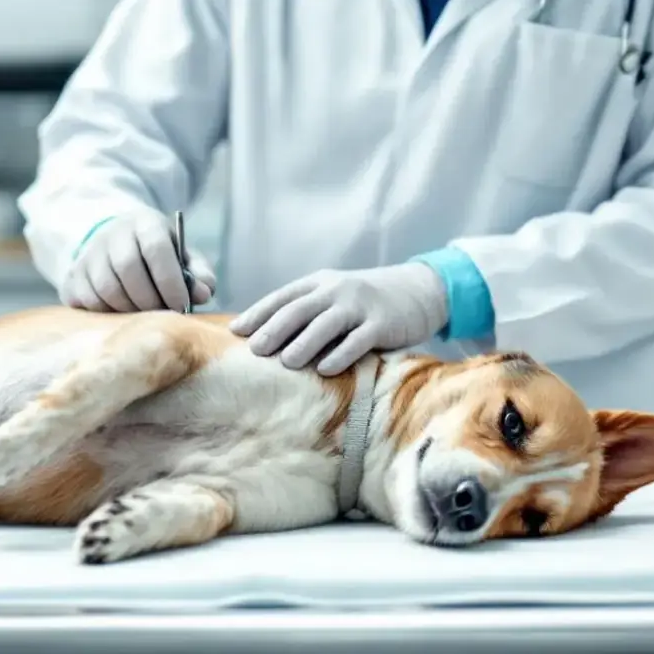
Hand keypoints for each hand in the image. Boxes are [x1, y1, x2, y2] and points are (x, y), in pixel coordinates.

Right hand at [61, 210, 215, 312]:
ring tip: (144, 315)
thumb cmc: (156, 257)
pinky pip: (89, 301)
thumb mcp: (182, 257)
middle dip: (150, 300)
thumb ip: (198, 274)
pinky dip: (108, 314)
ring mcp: (89, 254)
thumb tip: (203, 294)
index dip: (170, 281)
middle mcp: (112, 234)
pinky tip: (122, 313)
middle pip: (128, 270)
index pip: (155, 248)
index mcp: (144, 223)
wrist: (114, 245)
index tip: (181, 305)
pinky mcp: (73, 276)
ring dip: (129, 310)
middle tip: (163, 315)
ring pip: (107, 289)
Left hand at [229, 264, 448, 375]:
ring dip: (305, 343)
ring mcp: (360, 306)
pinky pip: (359, 340)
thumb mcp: (332, 298)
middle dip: (275, 329)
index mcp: (317, 284)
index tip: (235, 331)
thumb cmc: (364, 303)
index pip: (282, 298)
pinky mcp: (382, 323)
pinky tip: (326, 369)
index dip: (258, 313)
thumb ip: (303, 313)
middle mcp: (335, 291)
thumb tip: (260, 340)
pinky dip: (341, 354)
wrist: (419, 291)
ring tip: (286, 362)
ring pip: (327, 323)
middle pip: (300, 309)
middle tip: (255, 350)